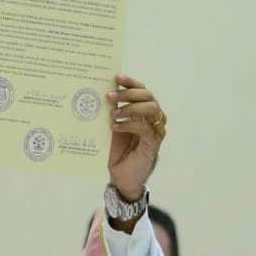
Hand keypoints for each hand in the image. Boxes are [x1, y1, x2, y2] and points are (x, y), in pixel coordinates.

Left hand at [107, 74, 166, 200]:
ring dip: (131, 107)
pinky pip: (145, 129)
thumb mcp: (112, 128)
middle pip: (148, 96)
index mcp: (143, 112)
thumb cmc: (117, 152)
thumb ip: (112, 112)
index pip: (142, 91)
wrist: (122, 178)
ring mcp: (155, 132)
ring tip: (113, 113)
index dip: (131, 82)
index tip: (117, 77)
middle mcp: (153, 119)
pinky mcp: (152, 145)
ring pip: (151, 109)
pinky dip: (129, 124)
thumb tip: (100, 94)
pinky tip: (115, 126)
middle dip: (129, 93)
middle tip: (110, 96)